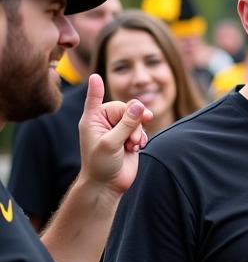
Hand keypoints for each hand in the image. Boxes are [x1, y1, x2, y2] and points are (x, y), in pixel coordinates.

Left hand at [78, 74, 151, 195]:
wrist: (107, 185)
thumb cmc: (100, 165)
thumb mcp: (111, 143)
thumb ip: (126, 123)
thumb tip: (139, 105)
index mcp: (93, 119)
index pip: (95, 100)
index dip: (96, 88)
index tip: (95, 76)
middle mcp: (105, 122)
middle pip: (126, 108)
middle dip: (133, 122)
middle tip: (133, 137)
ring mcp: (118, 129)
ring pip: (137, 118)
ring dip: (138, 132)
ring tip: (133, 145)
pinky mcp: (129, 138)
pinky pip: (142, 129)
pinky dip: (142, 137)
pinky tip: (137, 147)